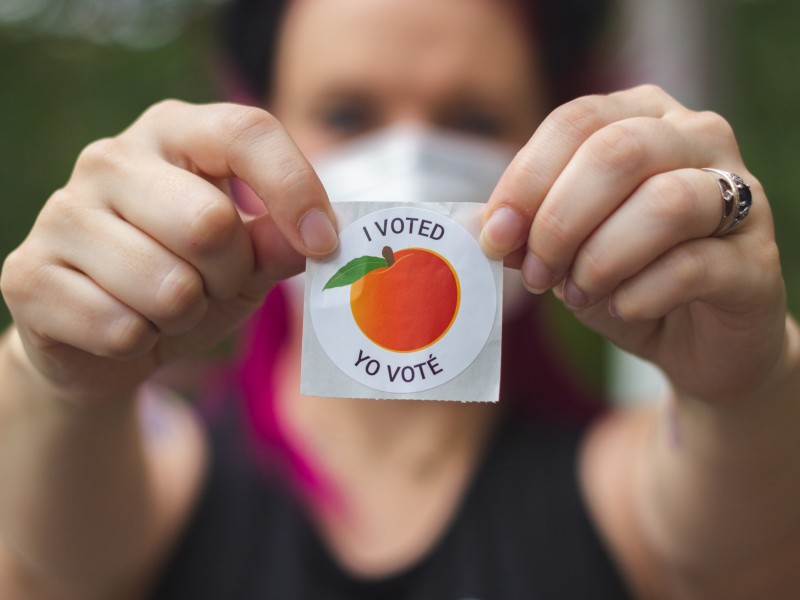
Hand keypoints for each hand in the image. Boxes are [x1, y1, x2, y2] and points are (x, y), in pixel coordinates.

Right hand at [0, 101, 336, 402]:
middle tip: (212, 284)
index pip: (246, 132)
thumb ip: (280, 243)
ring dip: (185, 316)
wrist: (104, 334)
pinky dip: (140, 342)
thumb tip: (320, 237)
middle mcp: (110, 158)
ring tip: (165, 305)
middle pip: (210, 223)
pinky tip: (124, 325)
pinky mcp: (27, 274)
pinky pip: (120, 329)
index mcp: (174, 133)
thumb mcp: (247, 259)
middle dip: (228, 276)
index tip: (324, 242)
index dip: (295, 189)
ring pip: (168, 287)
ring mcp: (61, 213)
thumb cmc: (189, 278)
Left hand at [480, 85, 785, 402]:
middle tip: (536, 273)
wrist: (694, 339)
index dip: (527, 179)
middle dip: (560, 220)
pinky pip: (694, 265)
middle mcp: (698, 139)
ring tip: (579, 292)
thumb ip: (530, 228)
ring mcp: (741, 195)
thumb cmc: (623, 277)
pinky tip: (623, 308)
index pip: (577, 120)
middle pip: (618, 152)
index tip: (495, 235)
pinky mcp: (758, 260)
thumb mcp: (564, 247)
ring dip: (601, 259)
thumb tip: (492, 229)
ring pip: (666, 203)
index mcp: (641, 117)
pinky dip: (640, 293)